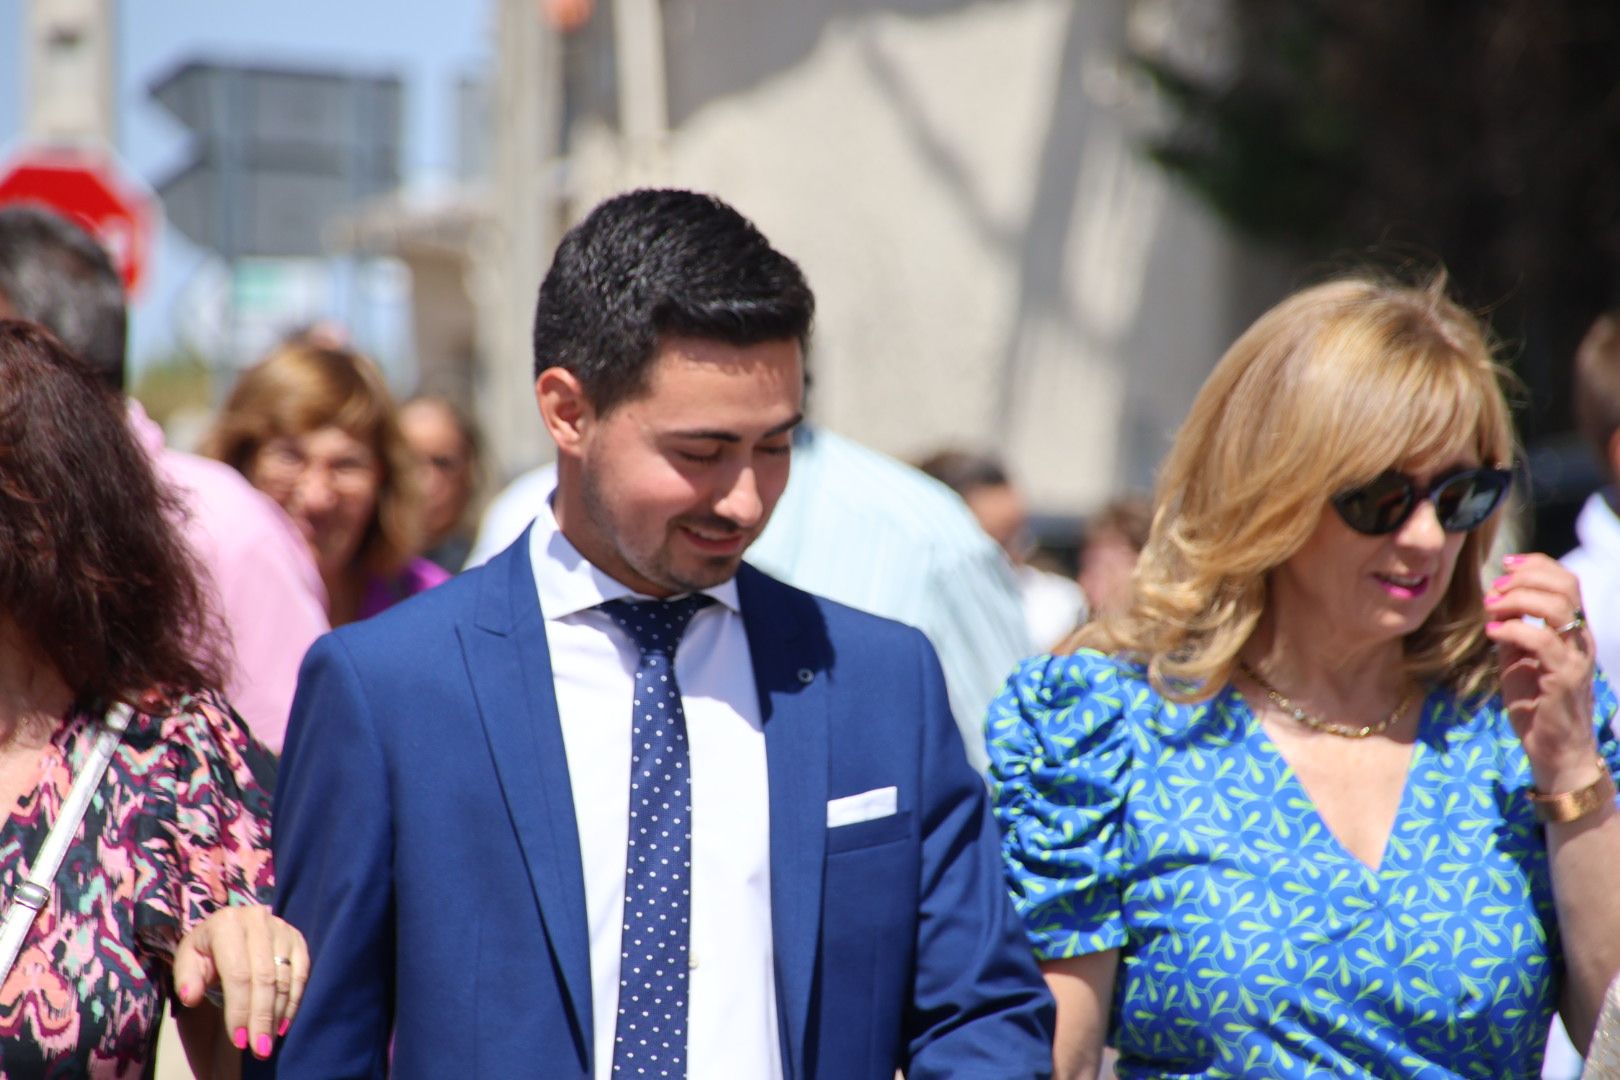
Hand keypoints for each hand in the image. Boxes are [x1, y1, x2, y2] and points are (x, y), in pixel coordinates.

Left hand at [173, 904, 308, 1059]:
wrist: (229, 928)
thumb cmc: (206, 949)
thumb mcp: (188, 959)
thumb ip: (187, 978)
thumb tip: (192, 998)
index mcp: (227, 924)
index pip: (237, 974)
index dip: (239, 1009)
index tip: (238, 1040)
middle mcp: (258, 921)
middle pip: (264, 978)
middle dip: (261, 1017)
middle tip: (259, 1048)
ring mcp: (281, 928)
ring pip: (284, 978)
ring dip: (278, 1014)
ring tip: (268, 1040)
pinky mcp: (297, 938)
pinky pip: (301, 973)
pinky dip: (294, 1001)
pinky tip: (283, 1023)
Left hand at [1484, 552, 1598, 791]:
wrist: (1553, 749)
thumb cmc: (1535, 704)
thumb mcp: (1518, 659)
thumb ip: (1512, 630)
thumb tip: (1494, 603)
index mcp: (1572, 630)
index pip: (1568, 581)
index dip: (1537, 564)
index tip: (1506, 563)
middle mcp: (1580, 639)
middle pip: (1566, 586)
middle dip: (1525, 578)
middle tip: (1494, 589)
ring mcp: (1576, 657)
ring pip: (1558, 607)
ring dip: (1518, 599)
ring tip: (1491, 608)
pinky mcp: (1564, 678)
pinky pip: (1542, 641)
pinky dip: (1513, 629)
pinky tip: (1492, 633)